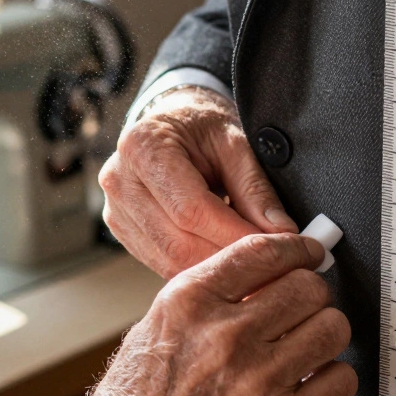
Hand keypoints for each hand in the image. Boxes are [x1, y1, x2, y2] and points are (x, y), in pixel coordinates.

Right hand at [0, 233, 357, 395]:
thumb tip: (261, 278)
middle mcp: (225, 337)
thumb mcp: (152, 333)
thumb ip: (207, 301)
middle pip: (309, 287)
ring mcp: (258, 383)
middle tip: (302, 310)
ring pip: (333, 329)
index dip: (297, 250)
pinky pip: (340, 381)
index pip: (265, 251)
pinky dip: (331, 381)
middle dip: (310, 296)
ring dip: (324, 336)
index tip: (307, 254)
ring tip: (305, 349)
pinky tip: (309, 386)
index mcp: (188, 305)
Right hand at [100, 86, 298, 278]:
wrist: (172, 125)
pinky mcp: (121, 231)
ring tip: (248, 264)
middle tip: (268, 265)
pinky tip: (221, 261)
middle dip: (226, 258)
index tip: (272, 248)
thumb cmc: (202, 129)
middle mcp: (119, 180)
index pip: (190, 208)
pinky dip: (196, 269)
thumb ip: (256, 188)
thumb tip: (281, 232)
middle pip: (177, 242)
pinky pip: (161, 264)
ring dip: (213, 269)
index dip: (233, 234)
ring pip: (169, 261)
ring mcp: (115, 209)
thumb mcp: (236, 144)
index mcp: (143, 146)